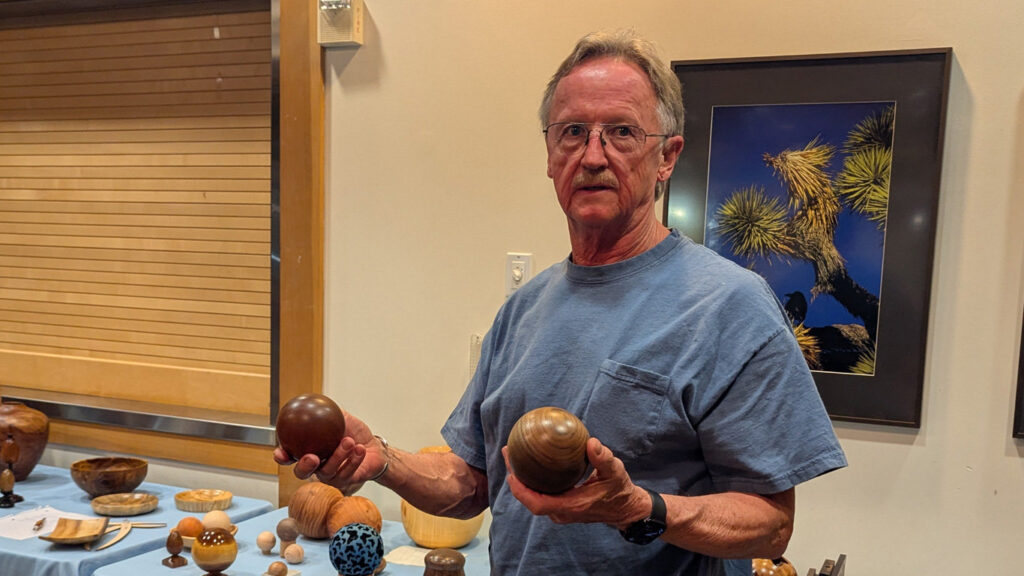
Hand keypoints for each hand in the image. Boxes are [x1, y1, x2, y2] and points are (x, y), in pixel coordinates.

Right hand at [272, 410, 387, 494]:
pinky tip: (360, 449)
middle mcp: (317, 467)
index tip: (281, 452)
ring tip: (349, 441)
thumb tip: (313, 399)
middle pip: (302, 473)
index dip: (282, 457)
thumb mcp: (341, 418)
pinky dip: (354, 460)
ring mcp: (330, 476)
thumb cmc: (354, 433)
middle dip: (304, 467)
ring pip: (328, 471)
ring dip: (338, 456)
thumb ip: (326, 411)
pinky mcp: (346, 482)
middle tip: (312, 457)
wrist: (374, 446)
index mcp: (310, 452)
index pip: (290, 457)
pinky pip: (347, 472)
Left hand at [502, 437, 649, 526]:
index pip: (537, 504)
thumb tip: (591, 442)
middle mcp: (563, 512)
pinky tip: (531, 463)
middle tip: (509, 453)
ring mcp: (562, 511)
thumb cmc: (620, 490)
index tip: (512, 472)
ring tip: (514, 455)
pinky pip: (542, 495)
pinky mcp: (563, 506)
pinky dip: (533, 481)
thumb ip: (603, 458)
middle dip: (516, 479)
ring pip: (534, 498)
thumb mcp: (615, 472)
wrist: (626, 509)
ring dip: (522, 480)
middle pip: (530, 499)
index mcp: (571, 506)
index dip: (521, 490)